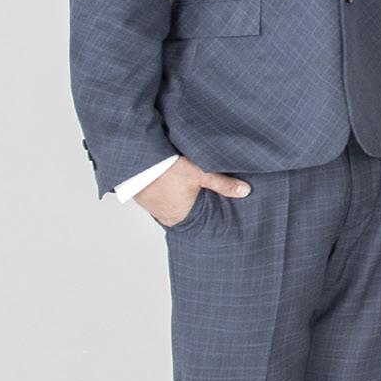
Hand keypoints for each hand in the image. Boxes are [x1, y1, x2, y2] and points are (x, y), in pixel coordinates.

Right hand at [134, 158, 248, 227]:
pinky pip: (164, 198)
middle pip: (190, 213)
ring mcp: (155, 209)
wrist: (135, 160)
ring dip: (184, 198)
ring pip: (177, 206)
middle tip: (209, 199)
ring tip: (192, 191)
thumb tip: (244, 191)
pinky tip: (175, 185)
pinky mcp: (147, 198)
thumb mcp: (200, 174)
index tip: (221, 210)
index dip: (212, 213)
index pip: (203, 220)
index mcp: (182, 218)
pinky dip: (171, 193)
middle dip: (200, 206)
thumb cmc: (165, 170)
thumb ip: (223, 184)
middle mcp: (168, 218)